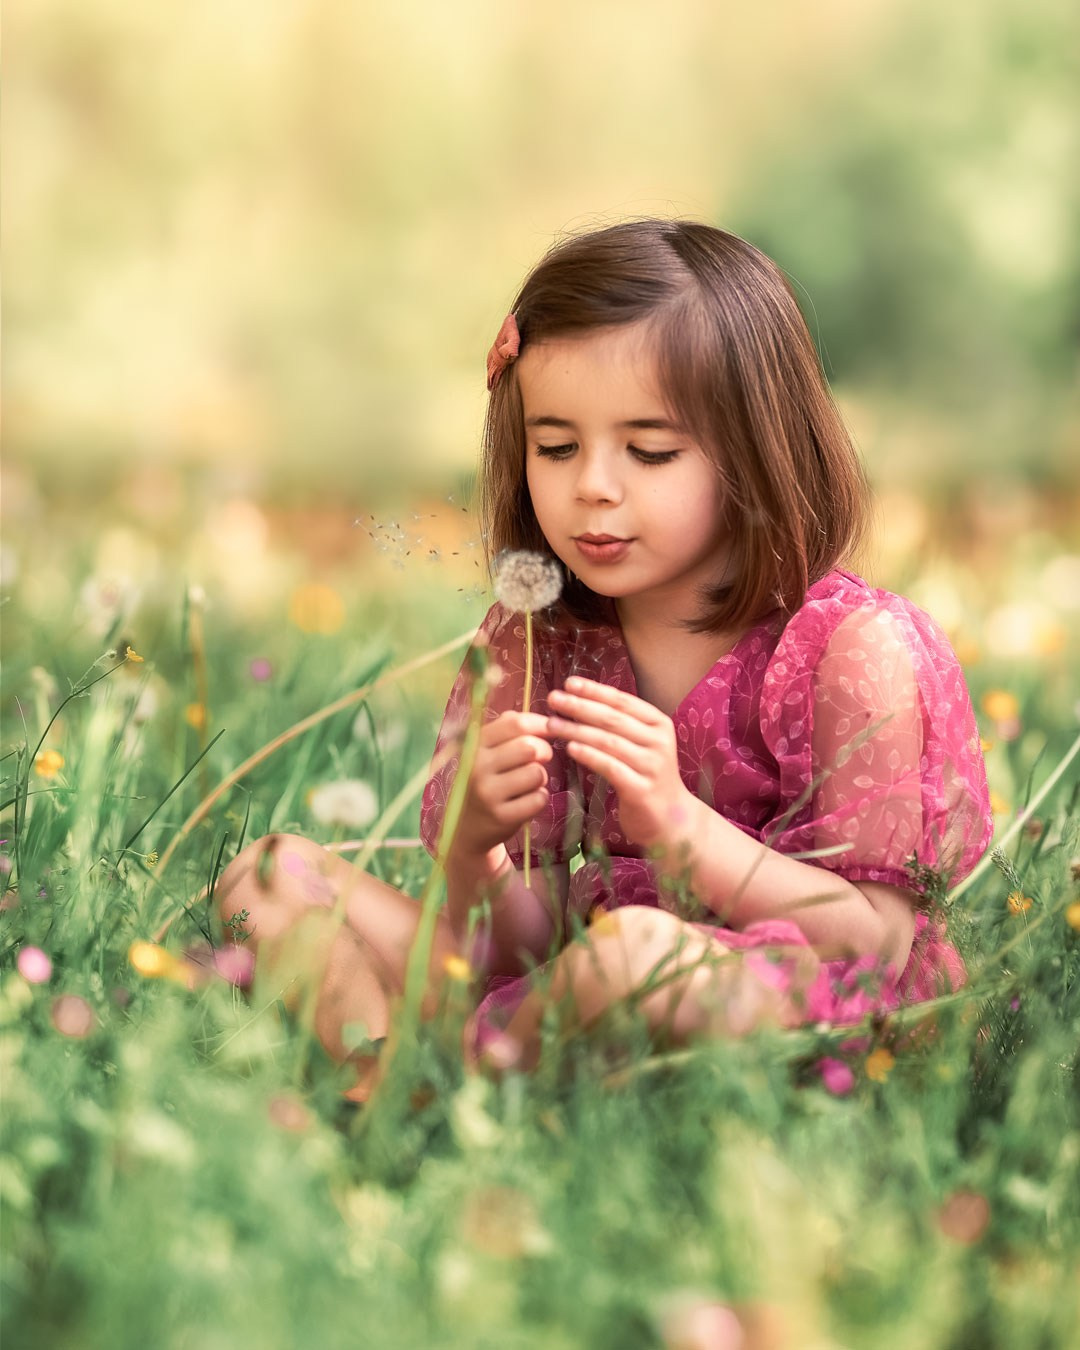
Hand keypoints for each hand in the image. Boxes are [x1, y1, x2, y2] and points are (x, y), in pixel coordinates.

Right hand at [450, 710, 553, 862]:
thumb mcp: (486, 751)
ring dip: (541, 777)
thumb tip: (545, 719)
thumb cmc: (486, 780)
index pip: (515, 723)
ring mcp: (488, 793)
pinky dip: (540, 798)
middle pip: (529, 747)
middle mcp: (477, 766)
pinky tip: (527, 800)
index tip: (550, 730)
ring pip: (537, 773)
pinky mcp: (501, 816)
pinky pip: (539, 799)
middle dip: (544, 751)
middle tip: (542, 758)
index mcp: (474, 744)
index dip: (540, 724)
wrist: (467, 827)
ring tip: (529, 783)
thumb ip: (509, 729)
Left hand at [546, 676, 697, 851]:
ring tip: (552, 724)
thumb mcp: (640, 744)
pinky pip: (610, 767)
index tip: (569, 682)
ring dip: (577, 730)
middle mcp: (659, 741)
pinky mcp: (641, 789)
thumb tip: (581, 701)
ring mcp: (652, 765)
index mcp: (659, 724)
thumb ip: (620, 725)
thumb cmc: (647, 776)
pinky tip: (570, 748)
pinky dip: (588, 755)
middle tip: (554, 699)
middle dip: (580, 706)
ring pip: (608, 741)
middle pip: (612, 718)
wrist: (671, 818)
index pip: (622, 701)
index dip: (594, 690)